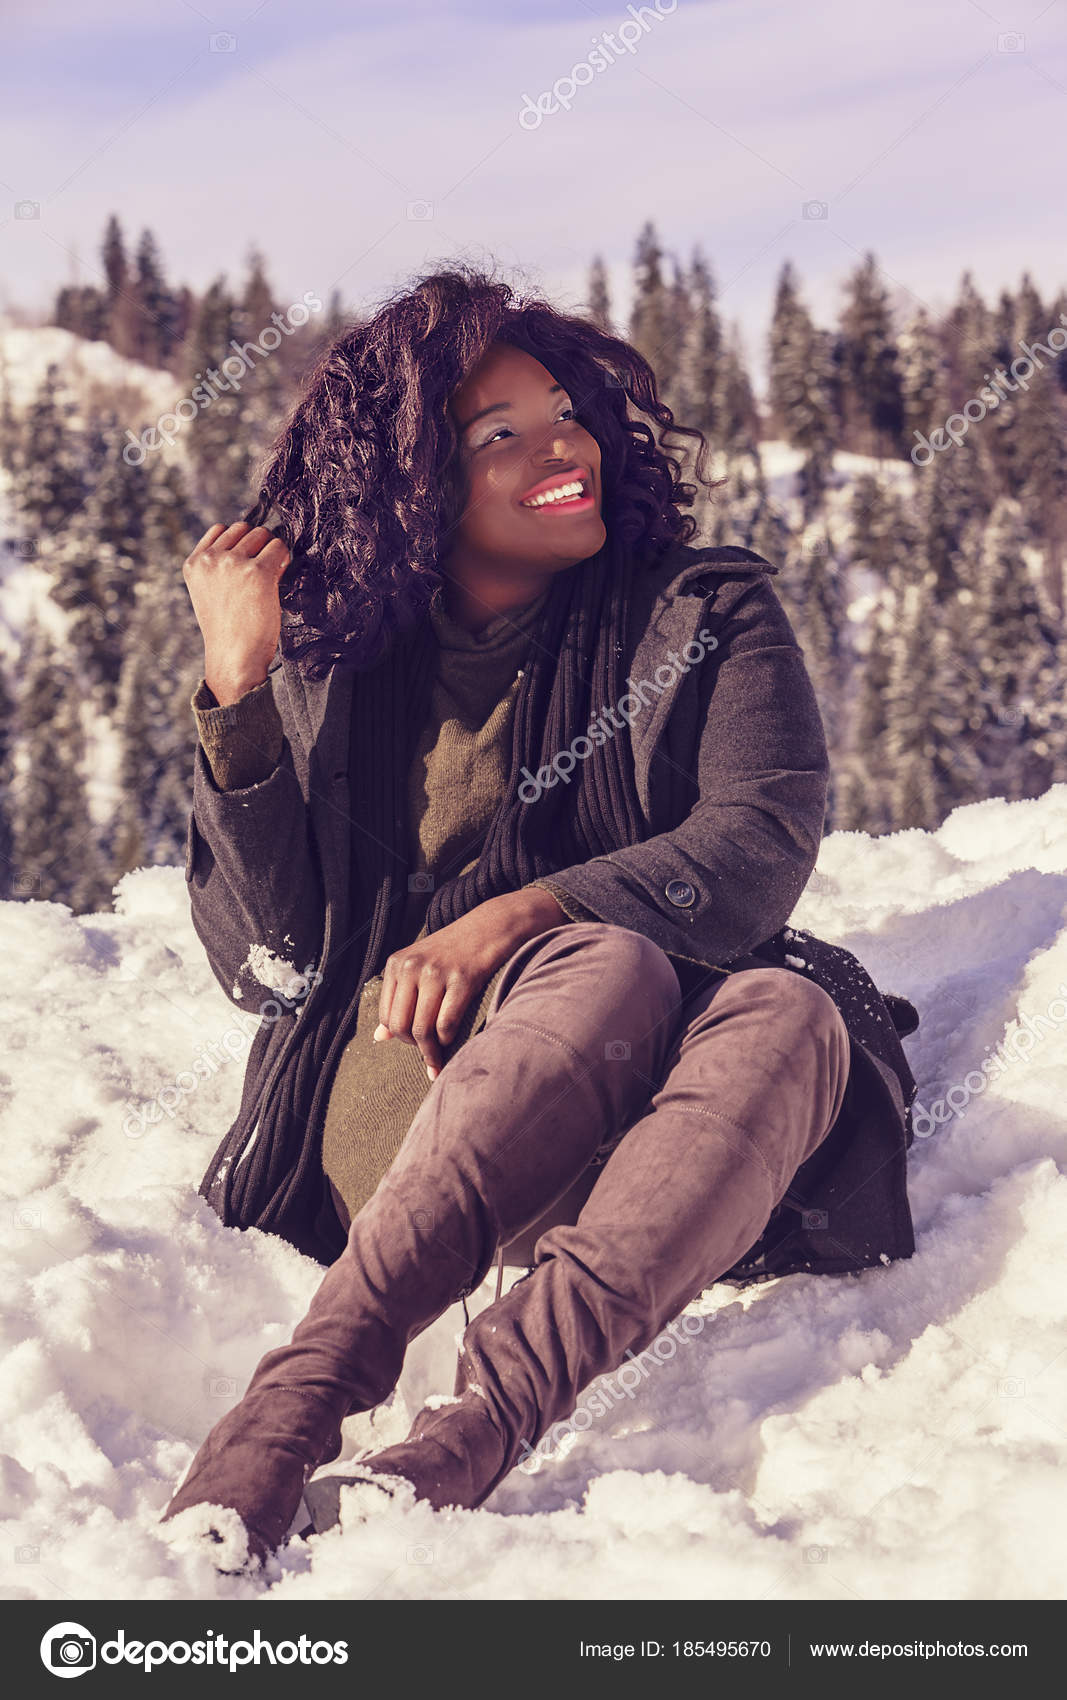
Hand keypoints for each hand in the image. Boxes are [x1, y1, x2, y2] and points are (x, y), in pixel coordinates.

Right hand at [183, 520, 291, 706]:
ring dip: (270, 550)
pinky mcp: (257, 572)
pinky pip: (278, 547)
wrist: (235, 658)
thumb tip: (253, 538)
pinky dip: (283, 558)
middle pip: (243, 528)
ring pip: (262, 534)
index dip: (239, 544)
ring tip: (269, 576)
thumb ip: (219, 566)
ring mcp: (232, 563)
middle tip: (260, 572)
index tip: (245, 564)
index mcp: (194, 564)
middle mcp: (210, 559)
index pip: (220, 529)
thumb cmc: (229, 630)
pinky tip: (280, 575)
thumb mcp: (211, 592)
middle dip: (256, 545)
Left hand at [375, 887, 568, 1079]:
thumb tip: (378, 1038)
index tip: (414, 1042)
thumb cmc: (454, 951)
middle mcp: (411, 967)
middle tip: (427, 1050)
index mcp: (396, 964)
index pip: (386, 1016)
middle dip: (413, 1046)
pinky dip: (447, 1039)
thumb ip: (398, 1000)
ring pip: (422, 1029)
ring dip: (430, 1050)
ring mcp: (436, 973)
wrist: (490, 925)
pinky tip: (451, 1038)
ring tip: (438, 1054)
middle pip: (400, 1025)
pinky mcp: (462, 980)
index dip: (398, 1036)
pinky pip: (446, 1024)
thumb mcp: (419, 967)